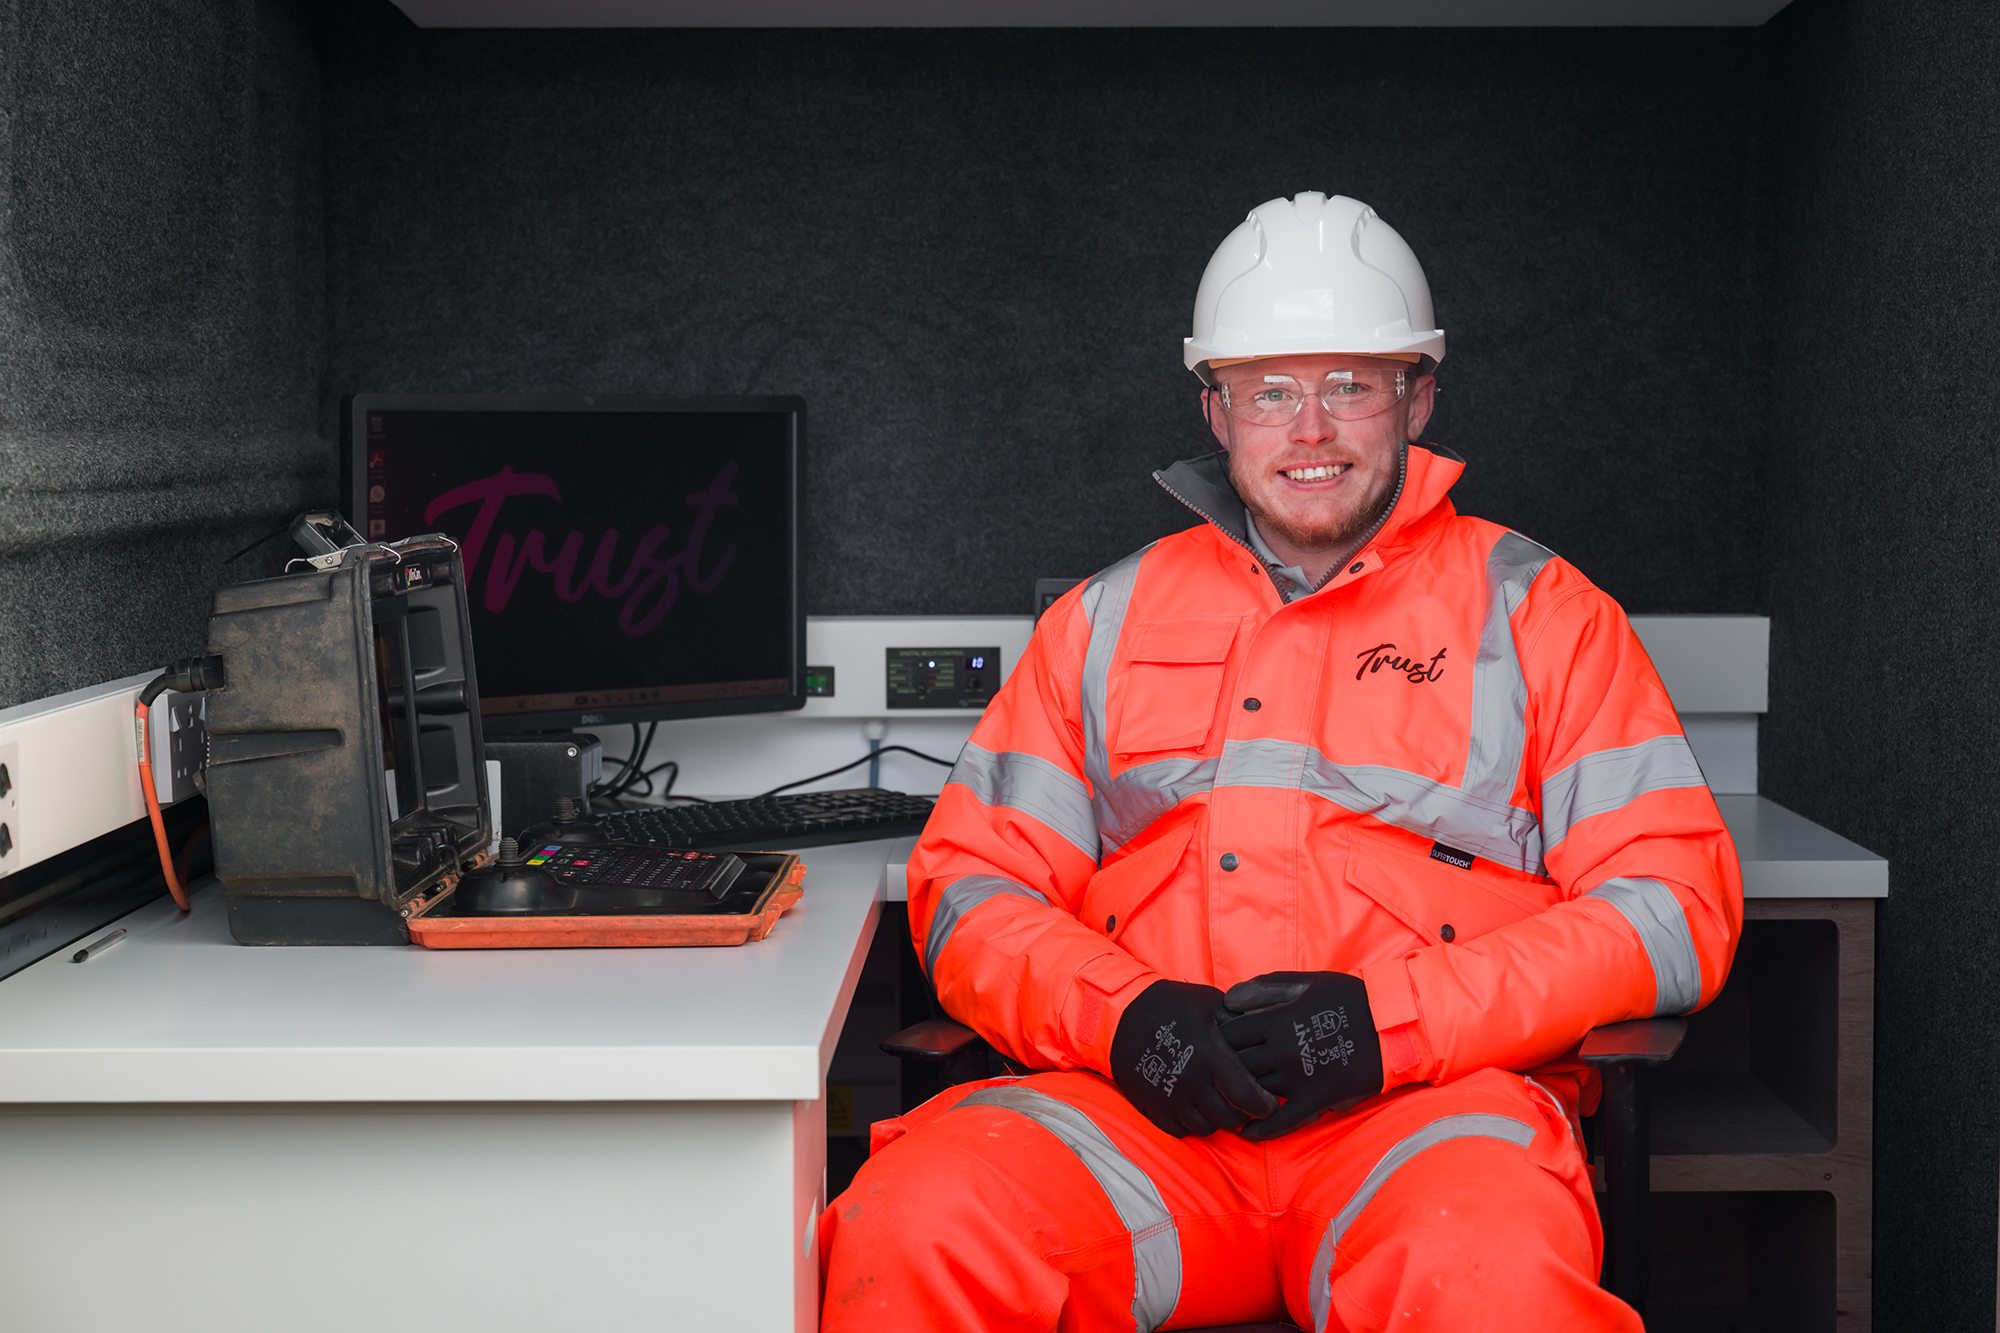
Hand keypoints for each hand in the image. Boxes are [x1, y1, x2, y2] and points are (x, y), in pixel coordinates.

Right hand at [1110, 980, 1279, 1137]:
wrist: (1121, 1015)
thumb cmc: (1170, 1005)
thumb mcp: (1209, 1002)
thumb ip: (1239, 1022)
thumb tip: (1265, 1035)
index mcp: (1209, 1056)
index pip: (1246, 1098)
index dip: (1264, 1106)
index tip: (1269, 1102)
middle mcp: (1190, 1082)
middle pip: (1229, 1118)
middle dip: (1243, 1113)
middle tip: (1244, 1101)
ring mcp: (1170, 1098)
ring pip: (1206, 1128)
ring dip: (1217, 1119)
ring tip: (1219, 1102)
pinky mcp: (1153, 1107)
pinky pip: (1181, 1130)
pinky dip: (1192, 1123)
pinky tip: (1194, 1105)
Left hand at [1220, 971, 1383, 1140]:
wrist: (1391, 1027)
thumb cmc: (1348, 998)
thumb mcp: (1307, 983)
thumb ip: (1265, 988)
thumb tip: (1228, 999)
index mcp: (1278, 1020)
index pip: (1229, 1033)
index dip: (1217, 1037)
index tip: (1215, 1041)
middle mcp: (1283, 1051)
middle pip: (1235, 1065)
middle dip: (1222, 1068)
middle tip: (1213, 1073)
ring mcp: (1299, 1079)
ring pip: (1254, 1093)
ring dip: (1237, 1097)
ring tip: (1224, 1100)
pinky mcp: (1316, 1101)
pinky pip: (1282, 1122)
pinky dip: (1261, 1130)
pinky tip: (1247, 1132)